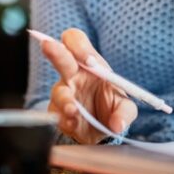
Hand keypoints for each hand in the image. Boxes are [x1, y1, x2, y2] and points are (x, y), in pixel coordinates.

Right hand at [41, 28, 137, 143]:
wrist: (102, 132)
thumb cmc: (111, 109)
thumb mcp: (125, 108)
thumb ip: (125, 113)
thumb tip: (118, 125)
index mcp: (89, 63)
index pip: (76, 41)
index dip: (79, 47)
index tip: (89, 61)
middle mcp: (72, 74)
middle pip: (59, 56)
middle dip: (54, 50)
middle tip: (47, 46)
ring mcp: (63, 93)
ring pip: (58, 91)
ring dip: (65, 99)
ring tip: (73, 109)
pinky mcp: (57, 112)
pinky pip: (56, 113)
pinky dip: (64, 119)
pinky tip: (73, 123)